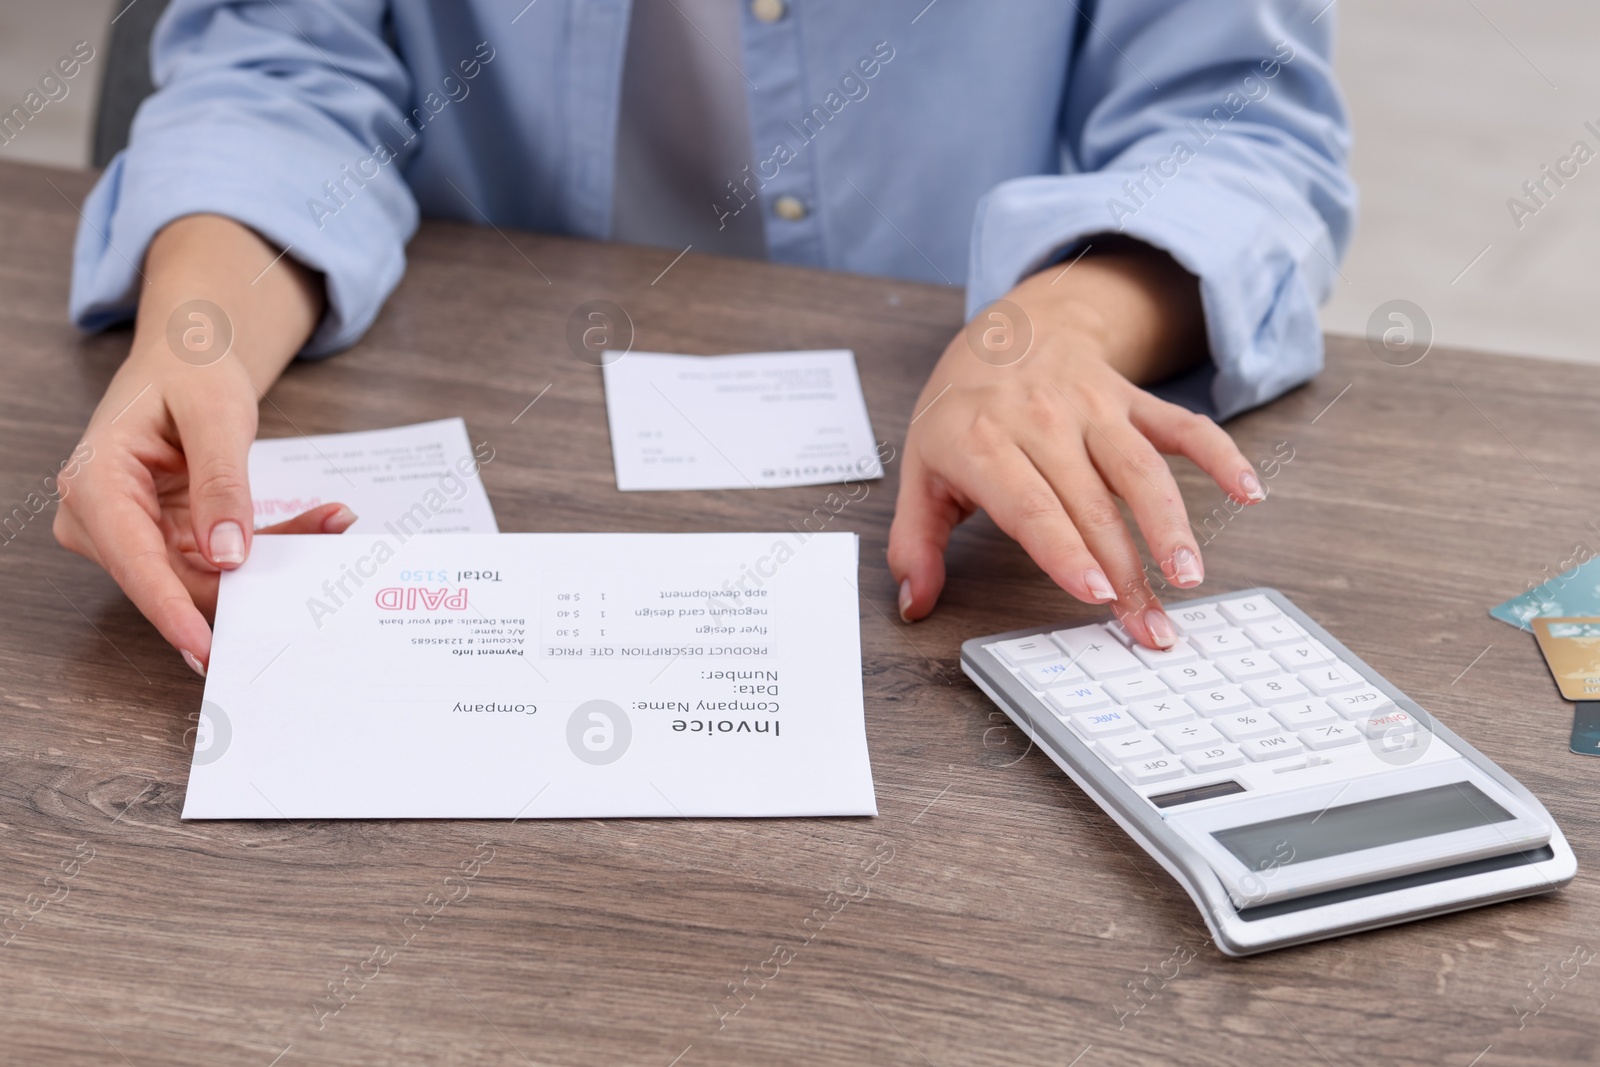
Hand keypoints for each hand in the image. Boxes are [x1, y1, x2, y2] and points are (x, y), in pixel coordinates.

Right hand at [53, 215, 328, 674]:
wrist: (188, 357)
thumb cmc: (190, 370)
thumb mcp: (216, 414)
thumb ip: (222, 483)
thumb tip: (227, 555)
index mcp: (95, 481)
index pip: (133, 561)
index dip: (171, 608)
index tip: (206, 646)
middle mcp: (104, 518)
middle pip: (175, 578)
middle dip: (250, 575)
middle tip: (324, 541)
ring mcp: (136, 535)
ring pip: (207, 578)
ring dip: (271, 557)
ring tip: (330, 521)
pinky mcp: (169, 541)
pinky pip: (223, 562)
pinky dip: (271, 545)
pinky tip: (319, 522)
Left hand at [888, 241, 1264, 648]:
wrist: (1005, 329)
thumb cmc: (960, 412)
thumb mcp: (919, 469)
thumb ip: (914, 542)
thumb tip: (914, 603)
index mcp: (983, 444)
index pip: (1032, 507)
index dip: (1066, 552)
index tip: (1096, 594)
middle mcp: (1042, 422)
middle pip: (1091, 505)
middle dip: (1126, 572)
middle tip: (1149, 628)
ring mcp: (1093, 409)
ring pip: (1140, 470)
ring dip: (1171, 524)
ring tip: (1191, 576)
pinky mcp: (1132, 401)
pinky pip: (1183, 426)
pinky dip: (1220, 455)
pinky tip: (1249, 492)